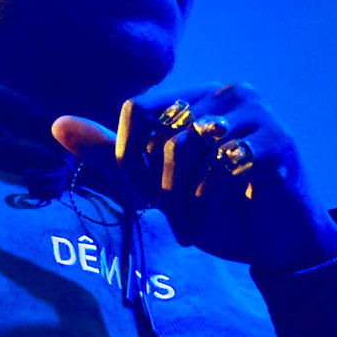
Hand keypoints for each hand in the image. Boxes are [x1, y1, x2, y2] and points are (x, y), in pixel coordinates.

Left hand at [52, 82, 336, 266]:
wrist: (280, 242)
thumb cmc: (221, 208)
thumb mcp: (158, 182)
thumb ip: (112, 153)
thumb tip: (56, 126)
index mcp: (199, 95)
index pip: (139, 109)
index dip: (132, 157)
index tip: (146, 195)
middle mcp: (230, 94)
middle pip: (164, 132)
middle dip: (160, 186)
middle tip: (173, 218)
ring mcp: (258, 115)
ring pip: (191, 148)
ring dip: (184, 199)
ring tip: (192, 226)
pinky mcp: (280, 143)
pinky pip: (226, 165)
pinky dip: (211, 200)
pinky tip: (216, 218)